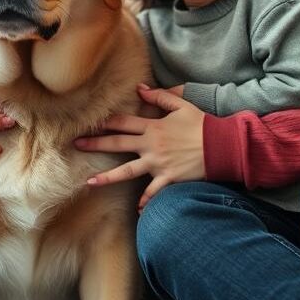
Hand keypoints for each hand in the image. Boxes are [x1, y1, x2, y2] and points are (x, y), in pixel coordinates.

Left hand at [75, 84, 204, 209]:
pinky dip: (145, 202)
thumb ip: (160, 97)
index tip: (87, 123)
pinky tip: (137, 211)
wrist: (223, 146)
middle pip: (118, 143)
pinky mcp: (169, 179)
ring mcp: (158, 164)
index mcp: (153, 127)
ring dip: (107, 177)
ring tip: (90, 183)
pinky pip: (153, 192)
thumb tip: (140, 88)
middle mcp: (151, 145)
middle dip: (95, 144)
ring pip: (127, 171)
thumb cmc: (203, 124)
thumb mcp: (182, 105)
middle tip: (76, 145)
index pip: (123, 122)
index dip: (104, 122)